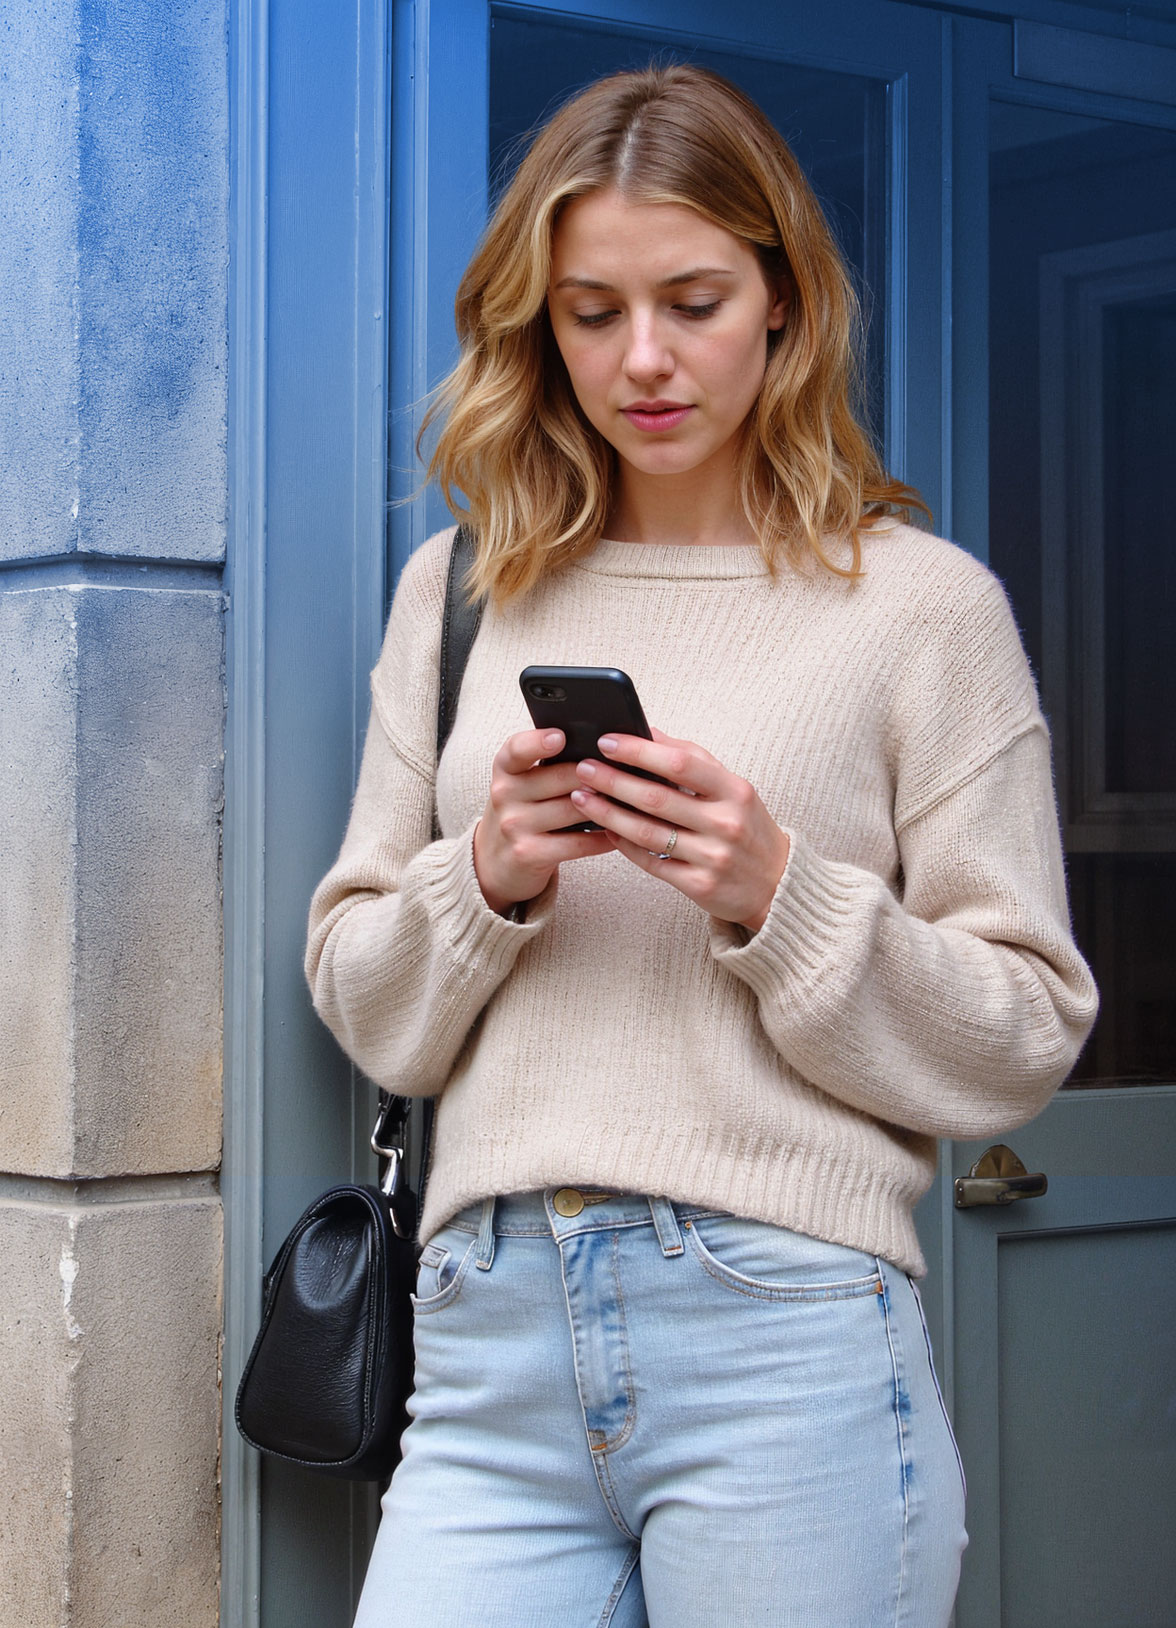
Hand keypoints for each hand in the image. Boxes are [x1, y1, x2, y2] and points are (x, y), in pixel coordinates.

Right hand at [473, 729, 613, 914]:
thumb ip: (550, 765)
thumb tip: (602, 751)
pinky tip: (617, 833)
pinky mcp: (528, 853)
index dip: (539, 742)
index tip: (561, 736)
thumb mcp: (523, 784)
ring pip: (574, 809)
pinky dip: (603, 838)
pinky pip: (578, 843)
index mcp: (505, 768)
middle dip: (596, 775)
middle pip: (561, 777)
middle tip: (625, 772)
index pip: (517, 749)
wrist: (496, 862)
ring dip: (606, 805)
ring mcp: (514, 825)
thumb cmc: (522, 813)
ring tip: (630, 800)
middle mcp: (505, 794)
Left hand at [569, 729, 790, 932]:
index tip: (607, 742)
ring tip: (582, 798)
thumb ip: (692, 759)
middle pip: (657, 799)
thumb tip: (647, 731)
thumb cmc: (746, 826)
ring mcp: (713, 857)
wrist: (777, 883)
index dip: (640, 752)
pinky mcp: (699, 885)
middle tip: (583, 769)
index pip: (681, 764)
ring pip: (648, 833)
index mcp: (734, 791)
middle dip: (613, 781)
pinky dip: (624, 845)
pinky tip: (605, 829)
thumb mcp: (731, 788)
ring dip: (608, 813)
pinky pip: (652, 863)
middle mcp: (725, 823)